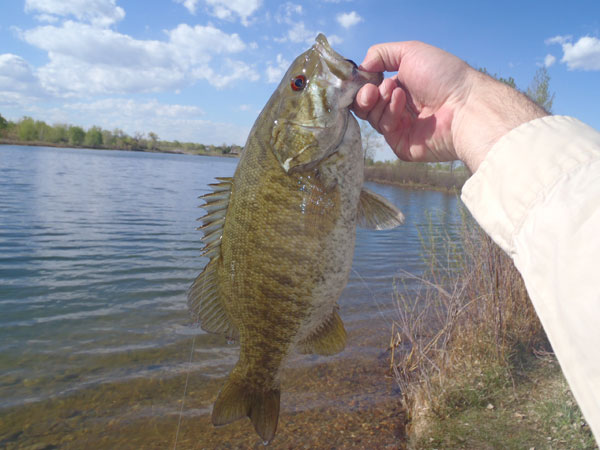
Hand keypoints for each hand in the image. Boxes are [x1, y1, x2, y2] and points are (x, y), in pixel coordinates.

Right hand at [352, 41, 546, 171]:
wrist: (465, 104)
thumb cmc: (444, 76)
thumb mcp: (411, 51)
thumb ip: (381, 54)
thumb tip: (361, 68)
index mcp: (402, 87)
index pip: (370, 89)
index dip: (362, 84)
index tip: (363, 78)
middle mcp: (400, 109)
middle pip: (366, 107)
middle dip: (364, 96)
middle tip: (371, 90)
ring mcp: (401, 129)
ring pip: (373, 118)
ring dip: (380, 102)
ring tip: (396, 92)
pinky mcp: (402, 146)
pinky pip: (384, 132)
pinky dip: (389, 115)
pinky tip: (401, 103)